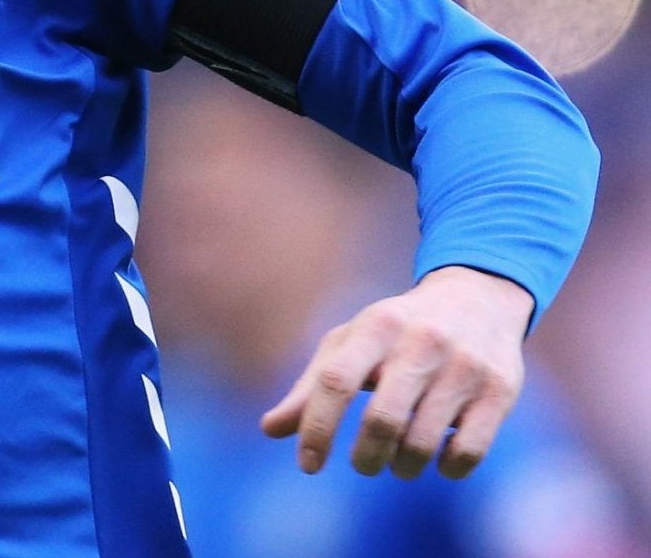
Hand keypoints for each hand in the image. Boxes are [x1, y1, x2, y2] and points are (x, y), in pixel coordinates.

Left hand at [262, 265, 532, 478]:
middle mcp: (420, 342)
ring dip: (403, 467)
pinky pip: (469, 451)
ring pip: (423, 442)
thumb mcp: (351, 343)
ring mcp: (463, 366)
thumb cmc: (396, 330)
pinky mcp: (499, 390)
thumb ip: (311, 386)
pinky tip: (439, 461)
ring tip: (398, 463)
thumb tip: (270, 430)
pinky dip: (447, 469)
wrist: (477, 299)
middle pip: (381, 419)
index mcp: (375, 326)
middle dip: (366, 458)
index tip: (309, 466)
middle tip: (363, 466)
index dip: (317, 428)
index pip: (335, 381)